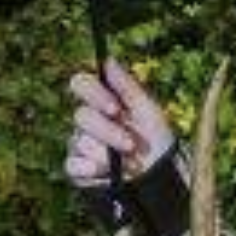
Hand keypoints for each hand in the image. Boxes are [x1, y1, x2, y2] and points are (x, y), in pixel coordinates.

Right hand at [65, 57, 175, 188]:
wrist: (163, 176)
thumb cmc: (157, 140)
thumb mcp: (149, 112)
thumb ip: (128, 87)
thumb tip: (108, 59)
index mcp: (103, 101)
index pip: (82, 84)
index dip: (94, 93)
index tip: (115, 108)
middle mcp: (88, 121)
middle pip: (81, 116)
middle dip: (108, 131)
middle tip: (131, 144)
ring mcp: (80, 145)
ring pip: (80, 142)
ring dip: (106, 154)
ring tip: (129, 164)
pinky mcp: (78, 170)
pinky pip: (72, 165)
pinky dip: (89, 169)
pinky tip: (104, 172)